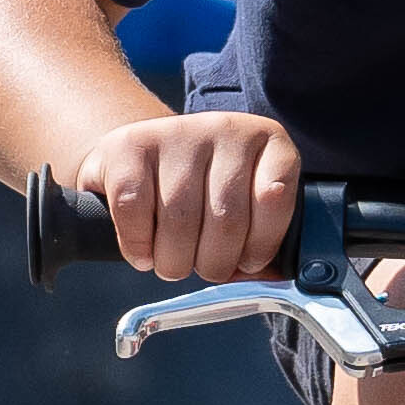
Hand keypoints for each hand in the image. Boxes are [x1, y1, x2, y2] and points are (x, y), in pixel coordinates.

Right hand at [84, 104, 304, 286]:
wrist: (142, 158)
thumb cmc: (201, 193)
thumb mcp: (243, 206)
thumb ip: (259, 240)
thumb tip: (264, 276)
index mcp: (265, 140)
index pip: (274, 200)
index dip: (261, 245)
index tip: (245, 261)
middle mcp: (224, 127)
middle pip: (227, 218)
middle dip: (214, 263)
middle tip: (203, 268)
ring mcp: (176, 132)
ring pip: (180, 219)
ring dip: (174, 261)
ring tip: (172, 263)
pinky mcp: (130, 144)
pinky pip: (134, 209)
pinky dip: (138, 245)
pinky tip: (144, 252)